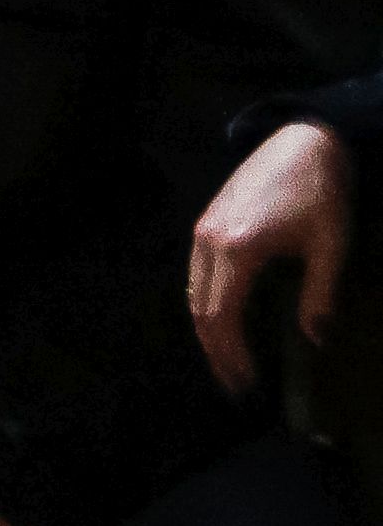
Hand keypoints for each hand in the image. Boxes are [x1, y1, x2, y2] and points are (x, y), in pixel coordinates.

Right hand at [193, 118, 351, 393]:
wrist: (302, 140)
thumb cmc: (322, 191)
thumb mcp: (332, 245)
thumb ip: (320, 294)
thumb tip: (316, 338)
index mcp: (239, 248)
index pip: (223, 315)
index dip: (232, 353)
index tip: (247, 382)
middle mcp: (210, 241)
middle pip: (200, 309)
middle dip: (215, 351)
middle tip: (235, 385)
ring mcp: (203, 230)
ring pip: (193, 292)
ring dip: (207, 330)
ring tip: (228, 360)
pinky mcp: (206, 223)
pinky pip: (197, 274)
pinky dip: (205, 305)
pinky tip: (223, 320)